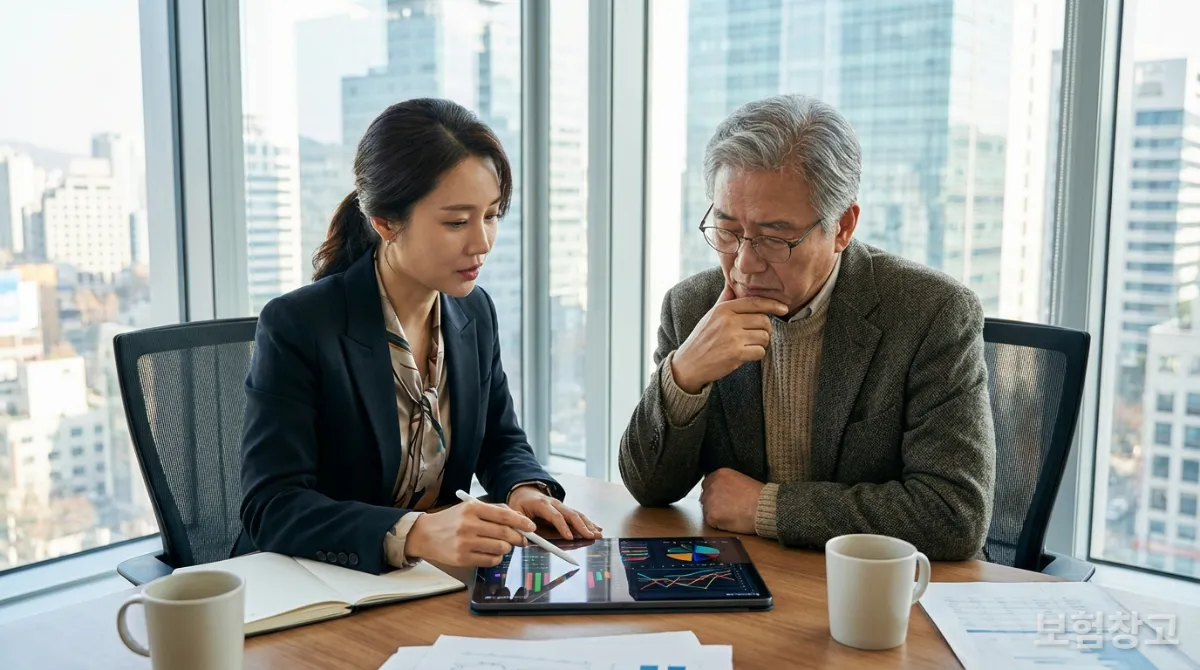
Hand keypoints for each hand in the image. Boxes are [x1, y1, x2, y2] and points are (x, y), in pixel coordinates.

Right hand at [405, 499, 534, 566]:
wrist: (425, 534)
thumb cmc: (451, 520)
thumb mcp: (470, 508)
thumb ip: (493, 511)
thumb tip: (518, 519)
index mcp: (472, 508)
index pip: (504, 516)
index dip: (521, 522)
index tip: (531, 527)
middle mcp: (469, 525)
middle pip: (505, 533)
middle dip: (519, 538)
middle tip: (522, 540)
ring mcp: (465, 543)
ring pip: (500, 548)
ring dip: (506, 548)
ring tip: (501, 545)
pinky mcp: (462, 558)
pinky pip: (490, 561)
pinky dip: (496, 558)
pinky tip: (491, 553)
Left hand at [507, 485, 602, 540]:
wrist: (524, 492)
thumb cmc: (519, 505)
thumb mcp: (515, 513)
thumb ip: (521, 524)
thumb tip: (527, 536)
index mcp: (541, 504)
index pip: (555, 516)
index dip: (562, 527)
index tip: (570, 537)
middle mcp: (554, 503)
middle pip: (570, 514)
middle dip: (582, 526)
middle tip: (590, 537)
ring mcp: (561, 506)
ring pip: (577, 514)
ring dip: (588, 525)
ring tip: (598, 534)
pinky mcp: (565, 509)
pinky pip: (578, 515)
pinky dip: (588, 522)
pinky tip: (597, 528)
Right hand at [670, 280, 787, 392]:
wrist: (689, 364)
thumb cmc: (702, 339)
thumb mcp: (710, 315)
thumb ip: (725, 299)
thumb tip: (732, 282)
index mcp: (723, 309)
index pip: (755, 302)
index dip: (773, 305)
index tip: (783, 309)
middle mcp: (728, 320)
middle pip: (764, 320)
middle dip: (766, 329)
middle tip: (757, 335)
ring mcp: (732, 337)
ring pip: (764, 337)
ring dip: (761, 343)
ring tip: (748, 346)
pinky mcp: (736, 354)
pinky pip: (760, 351)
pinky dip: (756, 354)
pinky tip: (745, 355)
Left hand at [700, 468, 764, 534]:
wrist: (764, 507)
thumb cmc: (759, 495)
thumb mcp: (740, 479)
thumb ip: (726, 483)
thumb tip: (719, 491)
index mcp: (719, 474)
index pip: (707, 484)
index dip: (714, 493)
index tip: (721, 499)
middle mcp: (712, 485)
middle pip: (705, 497)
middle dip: (713, 504)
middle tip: (727, 509)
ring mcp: (710, 500)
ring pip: (706, 510)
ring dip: (715, 514)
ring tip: (731, 515)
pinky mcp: (712, 515)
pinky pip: (710, 521)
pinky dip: (719, 524)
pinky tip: (731, 521)